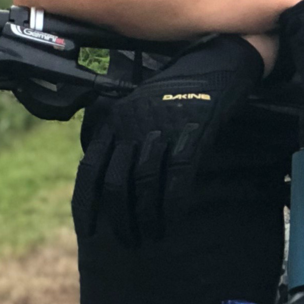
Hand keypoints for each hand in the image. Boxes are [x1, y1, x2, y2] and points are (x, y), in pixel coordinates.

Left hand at [71, 33, 262, 245]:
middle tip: (129, 243)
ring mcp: (160, 129)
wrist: (216, 61)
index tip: (89, 231)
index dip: (87, 203)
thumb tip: (94, 160)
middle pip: (115, 183)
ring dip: (146, 218)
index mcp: (114, 120)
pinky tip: (172, 221)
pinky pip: (176, 177)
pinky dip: (172, 204)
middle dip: (119, 219)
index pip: (90, 167)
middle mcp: (131, 125)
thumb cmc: (175, 85)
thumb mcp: (135, 103)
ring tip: (150, 239)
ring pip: (144, 184)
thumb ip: (113, 129)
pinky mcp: (190, 134)